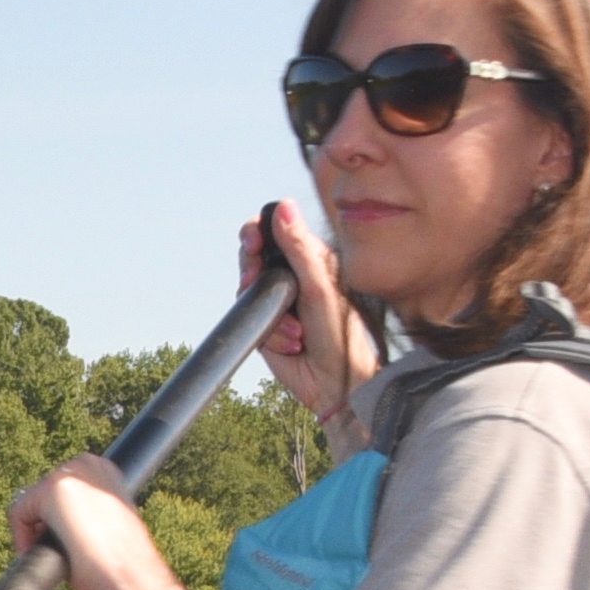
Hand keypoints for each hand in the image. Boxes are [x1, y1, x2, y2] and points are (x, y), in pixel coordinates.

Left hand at [5, 456, 177, 589]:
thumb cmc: (124, 564)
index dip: (57, 521)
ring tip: (50, 556)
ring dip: (35, 530)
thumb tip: (64, 526)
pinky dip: (22, 538)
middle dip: (44, 523)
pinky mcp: (50, 489)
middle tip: (54, 551)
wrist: (131, 575)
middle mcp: (90, 464)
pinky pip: (18, 513)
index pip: (65, 490)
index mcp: (106, 472)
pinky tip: (39, 555)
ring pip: (32, 503)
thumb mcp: (109, 528)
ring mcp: (70, 474)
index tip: (62, 543)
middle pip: (45, 493)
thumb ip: (86, 516)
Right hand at [250, 201, 380, 433]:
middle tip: (254, 279)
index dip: (257, 231)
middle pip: (254, 256)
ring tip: (295, 332)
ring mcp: (278, 302)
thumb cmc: (340, 334)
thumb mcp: (318, 285)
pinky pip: (251, 320)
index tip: (253, 241)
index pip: (275, 230)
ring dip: (270, 314)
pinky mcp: (267, 326)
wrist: (335, 384)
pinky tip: (293, 344)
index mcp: (312, 259)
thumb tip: (283, 205)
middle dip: (252, 271)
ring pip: (249, 290)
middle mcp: (293, 277)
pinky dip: (269, 334)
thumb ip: (298, 246)